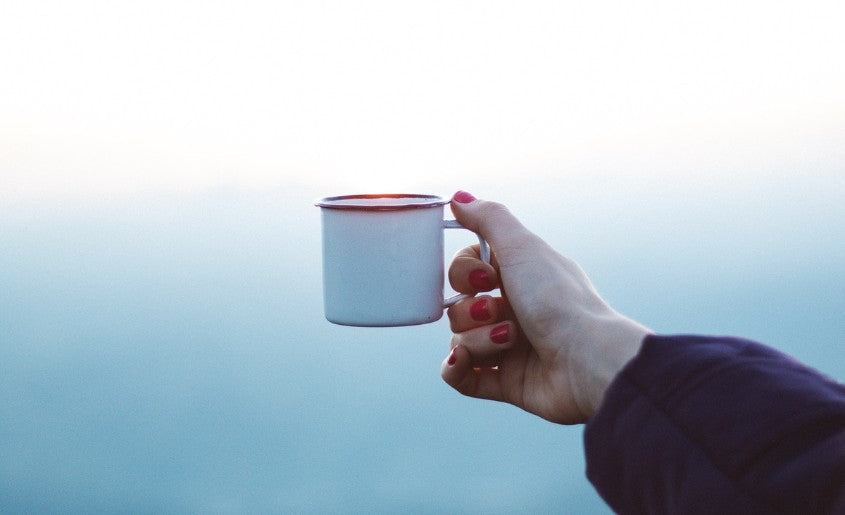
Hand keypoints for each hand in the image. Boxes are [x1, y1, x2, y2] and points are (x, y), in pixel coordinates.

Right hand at [441, 191, 650, 423]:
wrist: (586, 359)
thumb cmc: (559, 299)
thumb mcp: (523, 247)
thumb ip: (489, 218)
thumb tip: (459, 198)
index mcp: (519, 277)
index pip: (466, 271)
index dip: (464, 274)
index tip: (486, 277)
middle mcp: (513, 310)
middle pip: (459, 305)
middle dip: (472, 310)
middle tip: (500, 311)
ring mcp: (508, 348)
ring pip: (460, 339)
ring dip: (478, 339)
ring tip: (510, 341)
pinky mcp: (506, 382)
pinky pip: (461, 375)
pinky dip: (456, 369)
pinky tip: (463, 362)